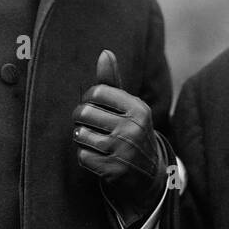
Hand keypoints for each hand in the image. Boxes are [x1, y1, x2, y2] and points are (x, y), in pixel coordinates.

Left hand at [73, 49, 167, 228]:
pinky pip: (82, 156)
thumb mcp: (128, 108)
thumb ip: (113, 82)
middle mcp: (133, 127)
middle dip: (80, 118)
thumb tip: (104, 52)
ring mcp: (124, 150)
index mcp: (138, 108)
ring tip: (94, 141)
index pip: (97, 91)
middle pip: (84, 112)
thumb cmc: (131, 132)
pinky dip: (85, 156)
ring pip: (80, 135)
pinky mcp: (114, 170)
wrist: (149, 176)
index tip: (93, 105)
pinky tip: (97, 157)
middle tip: (87, 124)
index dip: (88, 97)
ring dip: (81, 138)